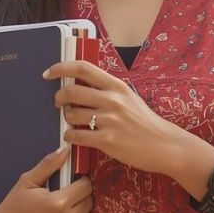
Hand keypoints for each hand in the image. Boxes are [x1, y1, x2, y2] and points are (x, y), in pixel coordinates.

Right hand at [0, 145, 93, 212]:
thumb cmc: (13, 208)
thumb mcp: (27, 181)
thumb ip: (48, 165)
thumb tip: (65, 150)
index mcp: (58, 202)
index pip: (86, 186)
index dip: (80, 182)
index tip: (72, 184)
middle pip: (89, 202)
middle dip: (80, 197)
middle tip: (65, 198)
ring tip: (65, 212)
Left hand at [47, 60, 189, 176]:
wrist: (164, 145)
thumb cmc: (145, 122)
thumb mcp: (129, 98)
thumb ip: (108, 91)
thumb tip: (81, 85)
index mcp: (117, 86)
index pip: (83, 68)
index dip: (61, 67)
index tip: (49, 73)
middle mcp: (112, 100)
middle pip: (72, 91)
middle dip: (59, 97)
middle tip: (58, 102)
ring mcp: (109, 120)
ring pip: (72, 114)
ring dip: (66, 118)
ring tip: (72, 122)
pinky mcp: (107, 140)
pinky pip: (76, 135)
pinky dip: (69, 136)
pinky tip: (73, 137)